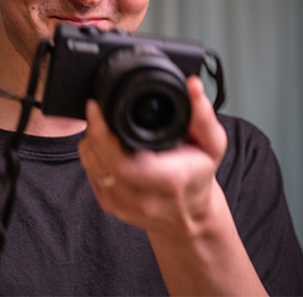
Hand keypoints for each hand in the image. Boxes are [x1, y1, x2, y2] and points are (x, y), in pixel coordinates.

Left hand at [78, 76, 227, 237]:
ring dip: (91, 141)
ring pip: (91, 167)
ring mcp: (124, 206)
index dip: (102, 134)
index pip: (122, 163)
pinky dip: (93, 154)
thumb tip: (192, 86)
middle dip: (94, 132)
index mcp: (168, 181)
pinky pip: (91, 174)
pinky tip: (105, 145)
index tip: (96, 107)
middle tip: (98, 111)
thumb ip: (202, 114)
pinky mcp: (111, 206)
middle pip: (100, 161)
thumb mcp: (211, 144)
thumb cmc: (199, 176)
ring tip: (103, 126)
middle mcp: (143, 199)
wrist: (191, 215)